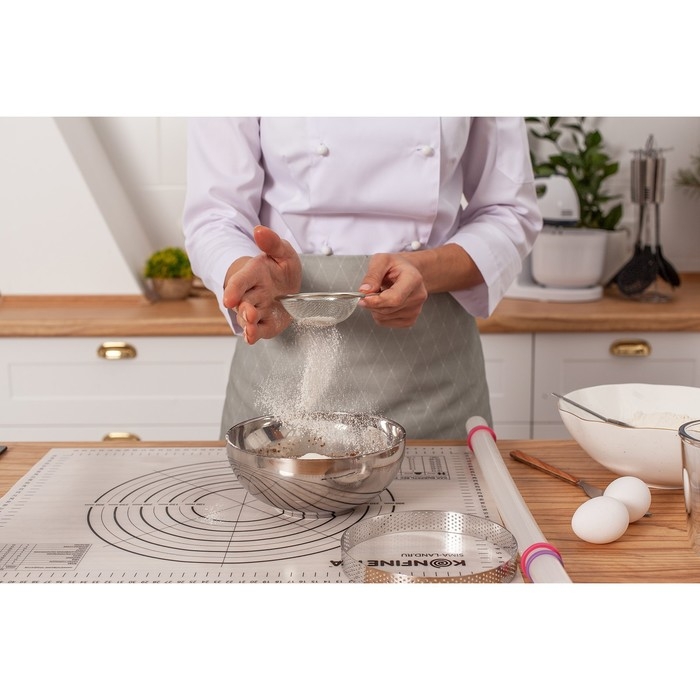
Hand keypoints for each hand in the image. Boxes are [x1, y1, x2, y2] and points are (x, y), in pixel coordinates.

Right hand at [223, 226, 301, 343]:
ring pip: (248, 318)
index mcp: (254, 274)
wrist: (286, 286)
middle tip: (248, 313)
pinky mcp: (266, 323)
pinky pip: (259, 330)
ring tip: (250, 328)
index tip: (228, 298)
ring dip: (248, 323)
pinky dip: (254, 335)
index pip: (240, 281)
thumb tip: (259, 230)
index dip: (233, 289)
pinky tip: (251, 338)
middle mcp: (252, 294)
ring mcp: (258, 310)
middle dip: (243, 309)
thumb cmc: (280, 269)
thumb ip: (272, 242)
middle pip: (242, 302)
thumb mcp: (282, 251)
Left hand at [357, 253, 427, 327]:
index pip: (394, 298)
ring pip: (384, 317)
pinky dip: (379, 314)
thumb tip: (364, 291)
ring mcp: (415, 310)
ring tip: (380, 294)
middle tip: (368, 292)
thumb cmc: (395, 265)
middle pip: (387, 309)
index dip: (376, 301)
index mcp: (413, 279)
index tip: (362, 298)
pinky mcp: (410, 320)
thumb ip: (372, 275)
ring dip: (374, 308)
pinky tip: (384, 302)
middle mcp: (418, 296)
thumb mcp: (381, 261)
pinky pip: (385, 322)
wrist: (408, 272)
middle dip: (371, 303)